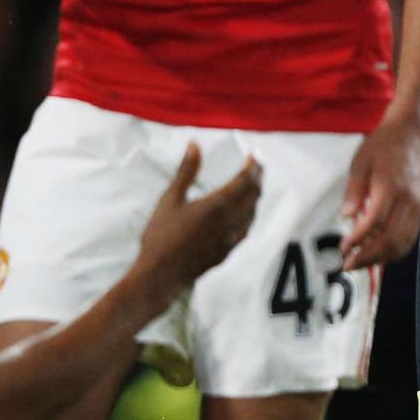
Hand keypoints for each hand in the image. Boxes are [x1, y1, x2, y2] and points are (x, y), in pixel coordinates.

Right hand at [135, 146, 261, 295]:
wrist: (161, 274)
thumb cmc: (161, 236)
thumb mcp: (170, 199)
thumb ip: (186, 171)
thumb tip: (195, 145)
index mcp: (217, 205)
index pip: (245, 181)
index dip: (253, 167)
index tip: (254, 156)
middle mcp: (230, 222)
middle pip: (254, 196)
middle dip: (258, 179)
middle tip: (255, 168)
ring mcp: (231, 239)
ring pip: (252, 213)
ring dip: (255, 197)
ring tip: (251, 186)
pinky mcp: (227, 251)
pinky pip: (246, 229)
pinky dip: (249, 215)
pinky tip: (242, 214)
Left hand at [341, 108, 419, 271]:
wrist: (411, 134)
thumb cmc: (383, 146)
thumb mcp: (361, 161)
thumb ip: (354, 189)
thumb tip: (347, 215)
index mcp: (391, 187)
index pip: (375, 222)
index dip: (358, 240)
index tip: (344, 249)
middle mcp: (408, 200)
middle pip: (390, 238)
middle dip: (369, 257)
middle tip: (349, 265)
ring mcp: (417, 207)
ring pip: (403, 243)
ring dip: (382, 258)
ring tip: (362, 264)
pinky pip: (410, 238)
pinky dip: (395, 251)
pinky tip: (380, 255)